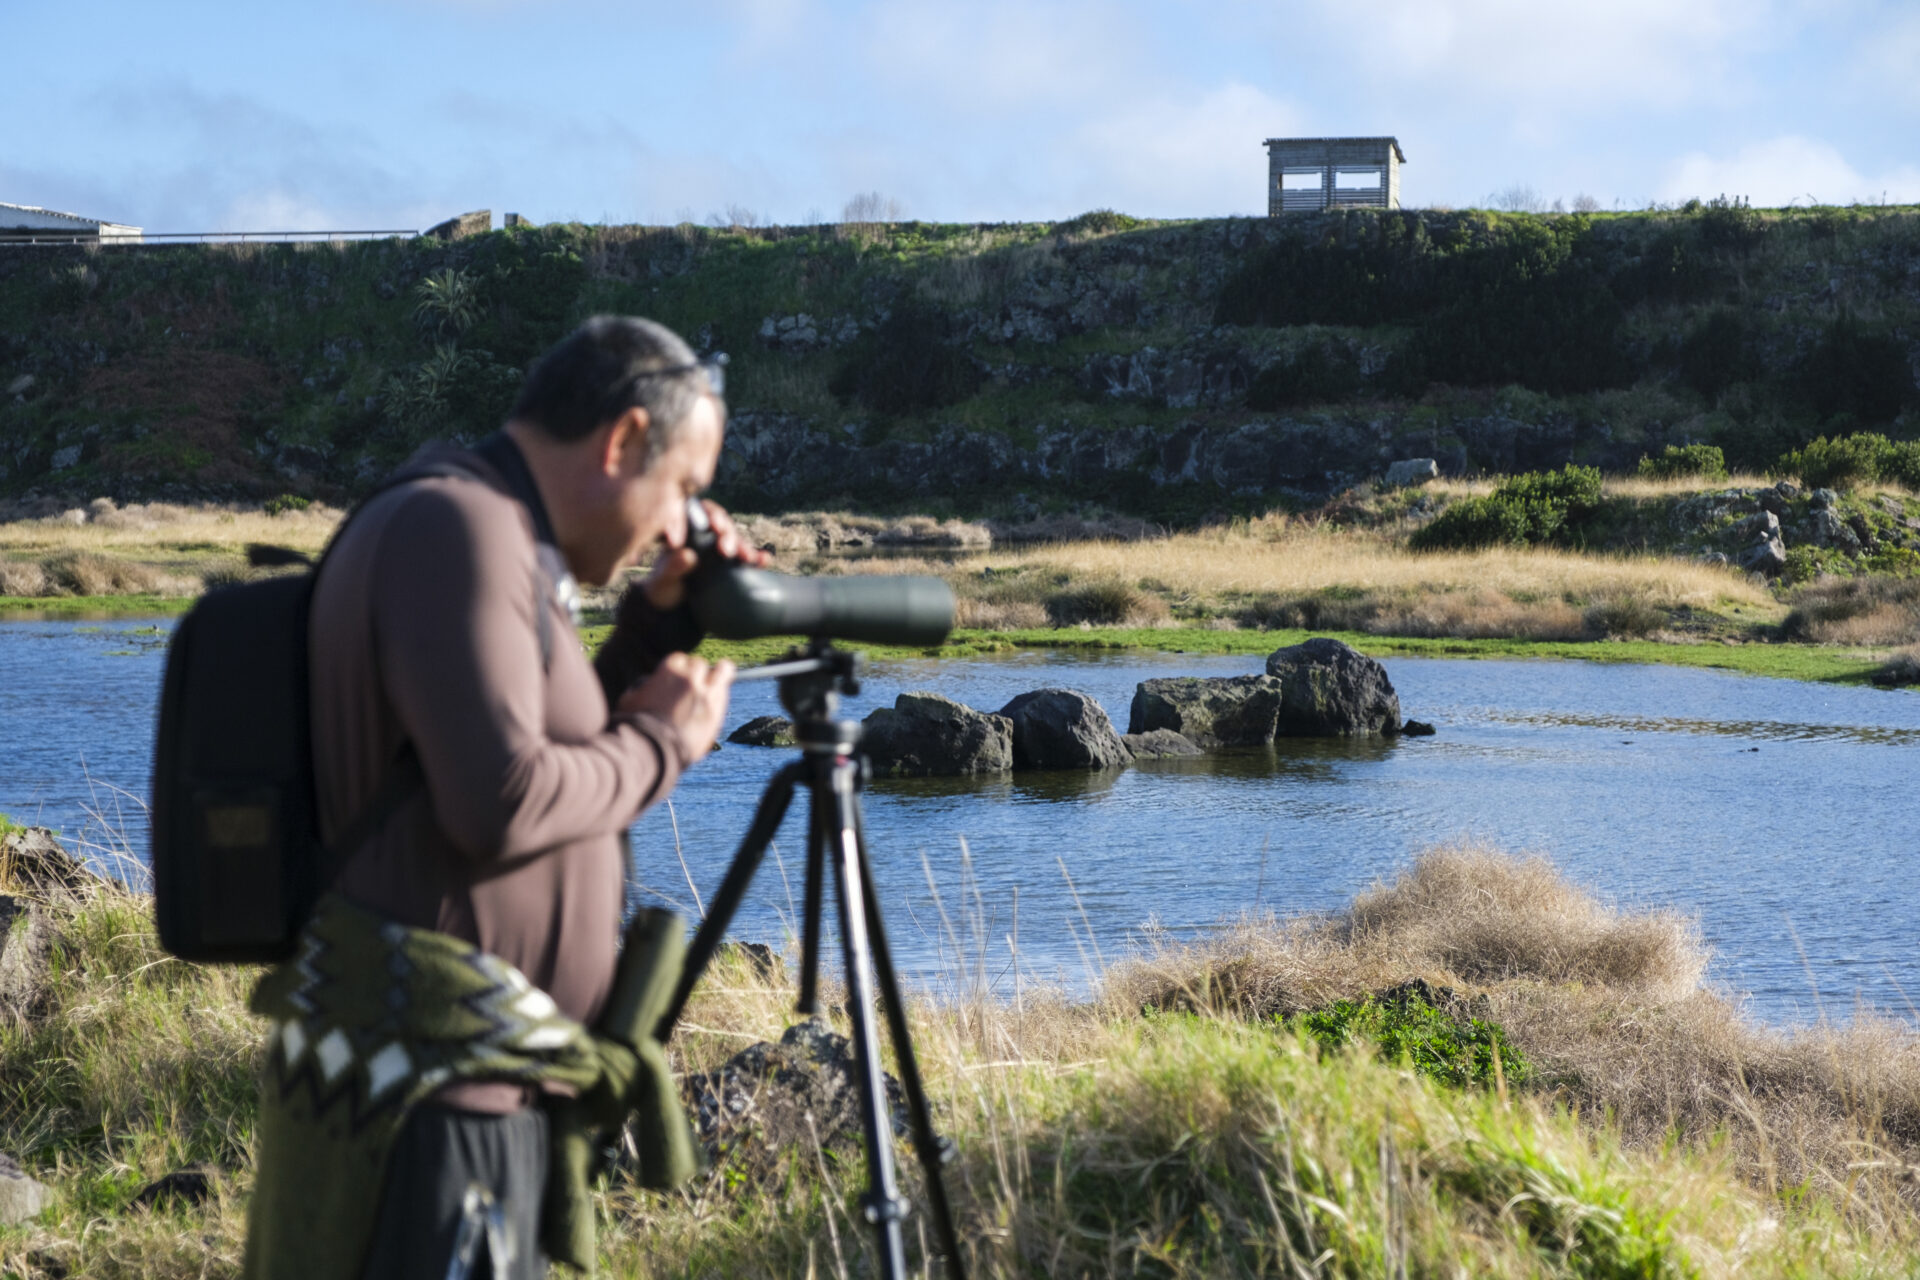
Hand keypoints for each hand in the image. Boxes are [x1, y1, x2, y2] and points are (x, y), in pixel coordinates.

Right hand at [616, 651, 734, 763]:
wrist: (654, 749)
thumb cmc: (637, 726)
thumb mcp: (629, 700)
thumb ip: (641, 688)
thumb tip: (646, 685)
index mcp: (669, 671)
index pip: (679, 659)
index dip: (678, 668)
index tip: (678, 676)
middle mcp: (690, 678)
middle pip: (699, 664)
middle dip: (695, 672)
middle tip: (694, 681)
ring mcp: (706, 694)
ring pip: (722, 671)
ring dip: (720, 672)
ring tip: (721, 671)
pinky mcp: (716, 712)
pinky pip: (725, 693)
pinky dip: (722, 692)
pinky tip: (720, 693)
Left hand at [645, 500, 770, 610]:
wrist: (673, 611)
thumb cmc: (664, 588)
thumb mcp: (663, 579)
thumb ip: (672, 567)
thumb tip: (688, 555)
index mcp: (685, 531)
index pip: (700, 512)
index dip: (711, 515)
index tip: (715, 527)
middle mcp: (705, 536)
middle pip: (721, 524)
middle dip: (728, 533)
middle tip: (727, 551)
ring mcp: (720, 550)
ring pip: (736, 539)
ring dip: (744, 546)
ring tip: (748, 558)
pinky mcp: (732, 566)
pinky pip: (748, 557)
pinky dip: (758, 557)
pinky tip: (765, 560)